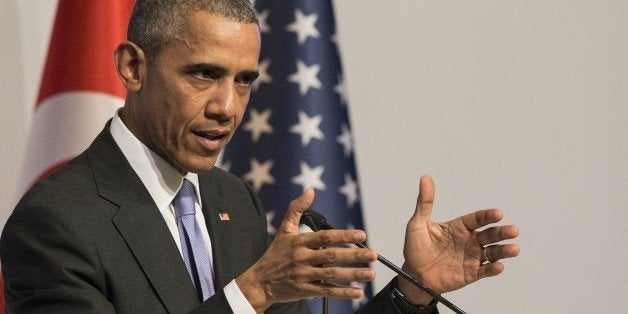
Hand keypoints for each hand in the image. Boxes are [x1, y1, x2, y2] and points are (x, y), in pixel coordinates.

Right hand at [236, 188, 377, 312]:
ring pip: (332, 275)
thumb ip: (297, 209)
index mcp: (299, 242)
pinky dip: (343, 293)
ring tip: (370, 273)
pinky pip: (327, 291)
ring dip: (353, 274)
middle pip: (332, 256)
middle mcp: (302, 258)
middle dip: (354, 255)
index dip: (343, 236)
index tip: (361, 235)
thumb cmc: (275, 254)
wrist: (259, 282)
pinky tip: (358, 292)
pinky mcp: (305, 290)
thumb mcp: (284, 230)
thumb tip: (310, 190)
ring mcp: (304, 275)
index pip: (325, 237)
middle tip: (373, 254)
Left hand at [398, 175, 519, 304]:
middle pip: (489, 235)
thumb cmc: (415, 248)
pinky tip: (499, 266)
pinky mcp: (471, 274)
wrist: (413, 275)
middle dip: (502, 232)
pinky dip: (493, 269)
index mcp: (458, 227)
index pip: (477, 219)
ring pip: (492, 252)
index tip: (497, 213)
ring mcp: (471, 257)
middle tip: (513, 230)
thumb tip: (425, 178)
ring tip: (514, 249)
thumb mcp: (418, 223)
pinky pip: (485, 271)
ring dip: (504, 251)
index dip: (487, 216)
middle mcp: (468, 241)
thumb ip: (425, 202)